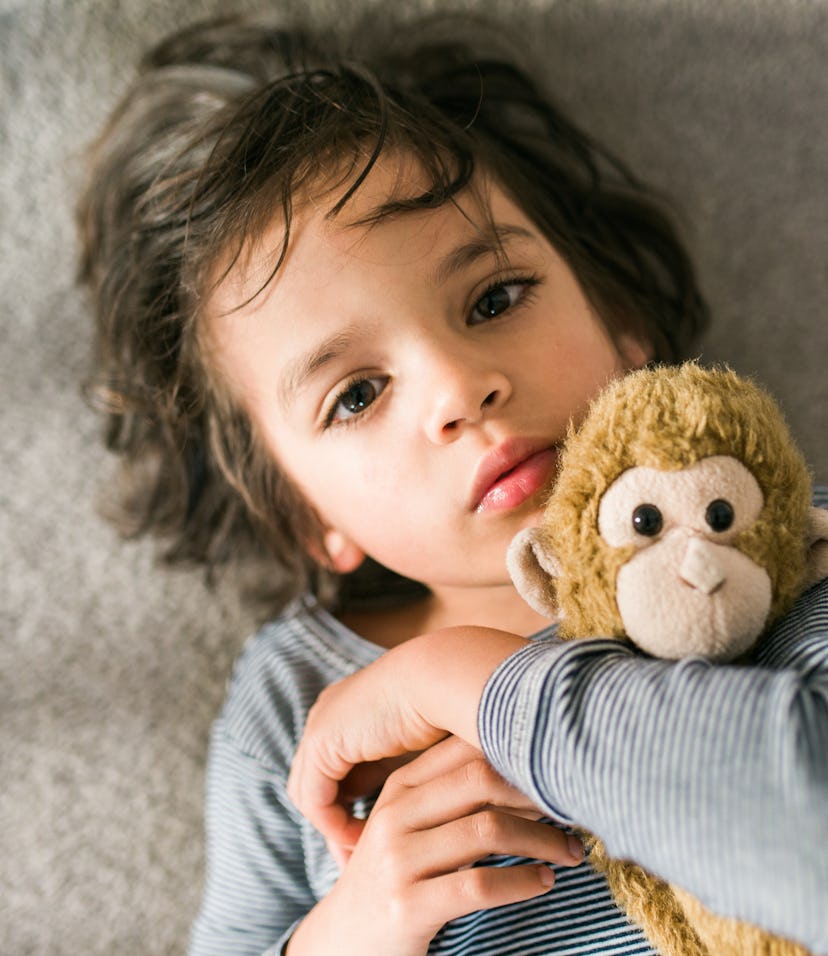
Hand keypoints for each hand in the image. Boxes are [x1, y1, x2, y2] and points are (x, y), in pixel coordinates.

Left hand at [287, 626, 528, 854]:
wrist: (446, 677)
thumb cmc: (455, 706)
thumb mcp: (431, 745)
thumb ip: (420, 771)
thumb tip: (439, 807)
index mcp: (354, 709)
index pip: (341, 769)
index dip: (355, 806)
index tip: (378, 844)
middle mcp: (331, 714)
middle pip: (320, 782)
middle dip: (338, 825)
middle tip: (359, 864)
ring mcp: (321, 726)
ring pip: (312, 794)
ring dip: (335, 830)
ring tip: (363, 859)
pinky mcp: (320, 743)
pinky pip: (314, 799)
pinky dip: (333, 826)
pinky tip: (360, 843)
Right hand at [287, 736, 583, 955]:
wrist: (342, 940)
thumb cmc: (391, 875)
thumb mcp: (407, 825)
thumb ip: (448, 794)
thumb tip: (521, 766)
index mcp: (399, 788)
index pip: (465, 750)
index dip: (515, 755)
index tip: (553, 770)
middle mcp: (395, 815)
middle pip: (480, 780)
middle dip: (534, 793)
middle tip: (570, 810)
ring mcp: (398, 860)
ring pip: (487, 830)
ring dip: (541, 840)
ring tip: (567, 851)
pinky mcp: (407, 906)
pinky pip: (480, 885)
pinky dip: (523, 881)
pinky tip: (543, 882)